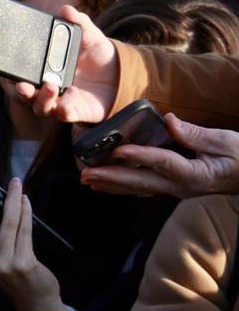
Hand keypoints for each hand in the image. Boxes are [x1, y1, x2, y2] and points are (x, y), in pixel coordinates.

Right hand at [15, 5, 118, 123]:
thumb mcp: (90, 37)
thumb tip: (65, 9)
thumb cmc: (99, 57)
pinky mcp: (76, 112)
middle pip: (28, 95)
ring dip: (43, 99)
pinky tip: (74, 93)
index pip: (24, 74)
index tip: (8, 72)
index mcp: (47, 69)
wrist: (121, 75)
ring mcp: (61, 101)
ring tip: (51, 86)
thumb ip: (79, 22)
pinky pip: (64, 114)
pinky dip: (66, 107)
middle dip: (23, 91)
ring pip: (42, 107)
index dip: (12, 76)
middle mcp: (50, 87)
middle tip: (23, 85)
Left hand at [82, 113, 238, 197]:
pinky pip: (142, 189)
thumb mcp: (224, 141)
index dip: (139, 155)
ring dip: (110, 185)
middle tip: (86, 174)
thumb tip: (169, 120)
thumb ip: (195, 133)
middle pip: (141, 182)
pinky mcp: (171, 188)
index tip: (118, 150)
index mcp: (194, 173)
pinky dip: (121, 186)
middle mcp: (180, 186)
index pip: (162, 162)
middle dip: (111, 178)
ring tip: (87, 180)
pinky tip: (104, 184)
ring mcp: (174, 190)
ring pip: (137, 189)